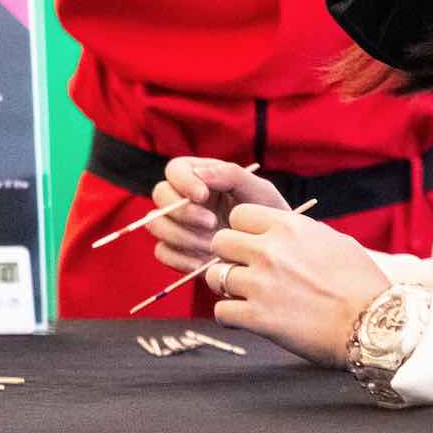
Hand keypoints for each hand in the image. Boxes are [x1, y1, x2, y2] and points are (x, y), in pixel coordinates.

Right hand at [145, 157, 289, 273]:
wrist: (277, 256)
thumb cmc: (270, 216)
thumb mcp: (259, 190)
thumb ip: (231, 174)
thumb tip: (199, 173)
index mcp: (201, 178)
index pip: (175, 169)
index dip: (183, 181)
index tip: (203, 195)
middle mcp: (185, 199)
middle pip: (160, 195)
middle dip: (183, 211)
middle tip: (212, 223)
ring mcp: (179, 226)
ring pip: (156, 223)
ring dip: (181, 235)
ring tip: (212, 245)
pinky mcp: (178, 251)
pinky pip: (163, 252)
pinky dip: (180, 258)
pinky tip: (204, 263)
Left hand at [207, 203, 390, 366]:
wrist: (376, 326)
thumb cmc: (363, 284)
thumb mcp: (334, 241)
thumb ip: (299, 232)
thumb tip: (280, 230)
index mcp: (289, 227)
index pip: (239, 214)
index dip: (243, 230)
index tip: (252, 244)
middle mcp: (270, 251)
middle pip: (220, 241)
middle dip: (229, 255)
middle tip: (244, 269)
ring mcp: (260, 284)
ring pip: (215, 276)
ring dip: (226, 286)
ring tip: (244, 295)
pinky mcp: (257, 317)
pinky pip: (221, 310)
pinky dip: (230, 316)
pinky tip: (245, 318)